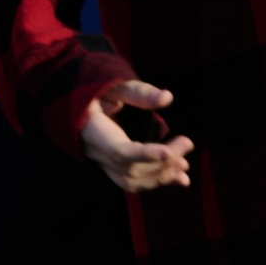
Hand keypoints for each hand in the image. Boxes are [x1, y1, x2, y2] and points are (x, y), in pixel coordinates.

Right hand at [78, 80, 193, 194]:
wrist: (78, 103)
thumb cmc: (95, 89)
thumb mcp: (114, 84)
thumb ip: (139, 92)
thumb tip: (167, 98)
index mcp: (93, 130)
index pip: (118, 150)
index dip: (144, 154)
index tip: (168, 152)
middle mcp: (95, 151)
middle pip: (130, 168)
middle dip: (162, 161)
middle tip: (187, 143)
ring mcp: (101, 162)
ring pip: (131, 181)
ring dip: (161, 176)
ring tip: (185, 166)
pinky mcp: (110, 166)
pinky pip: (132, 181)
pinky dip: (156, 181)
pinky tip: (179, 178)